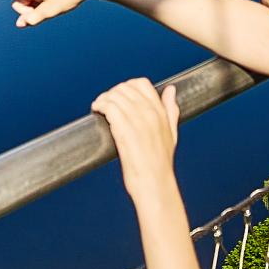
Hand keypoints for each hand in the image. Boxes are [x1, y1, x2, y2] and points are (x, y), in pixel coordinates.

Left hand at [92, 78, 181, 203]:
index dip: (127, 87)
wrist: (154, 183)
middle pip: (125, 88)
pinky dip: (99, 105)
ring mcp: (137, 120)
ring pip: (115, 96)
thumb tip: (170, 90)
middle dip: (112, 93)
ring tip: (99, 106)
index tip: (119, 96)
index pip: (142, 84)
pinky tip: (96, 110)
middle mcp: (149, 113)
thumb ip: (171, 109)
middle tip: (105, 102)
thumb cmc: (160, 164)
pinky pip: (108, 106)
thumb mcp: (172, 133)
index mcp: (160, 112)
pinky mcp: (124, 129)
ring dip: (103, 98)